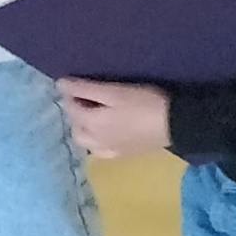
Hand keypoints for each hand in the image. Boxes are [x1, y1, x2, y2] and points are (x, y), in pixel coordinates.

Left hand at [56, 78, 172, 158]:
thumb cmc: (145, 103)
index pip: (71, 108)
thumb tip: (59, 84)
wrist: (175, 124)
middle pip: (75, 126)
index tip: (74, 81)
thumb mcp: (115, 91)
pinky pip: (98, 151)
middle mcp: (94, 140)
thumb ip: (86, 88)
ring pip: (84, 141)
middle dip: (74, 112)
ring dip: (83, 127)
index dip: (69, 93)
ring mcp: (107, 149)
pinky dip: (94, 142)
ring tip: (93, 114)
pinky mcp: (121, 154)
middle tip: (84, 96)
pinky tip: (103, 135)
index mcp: (91, 123)